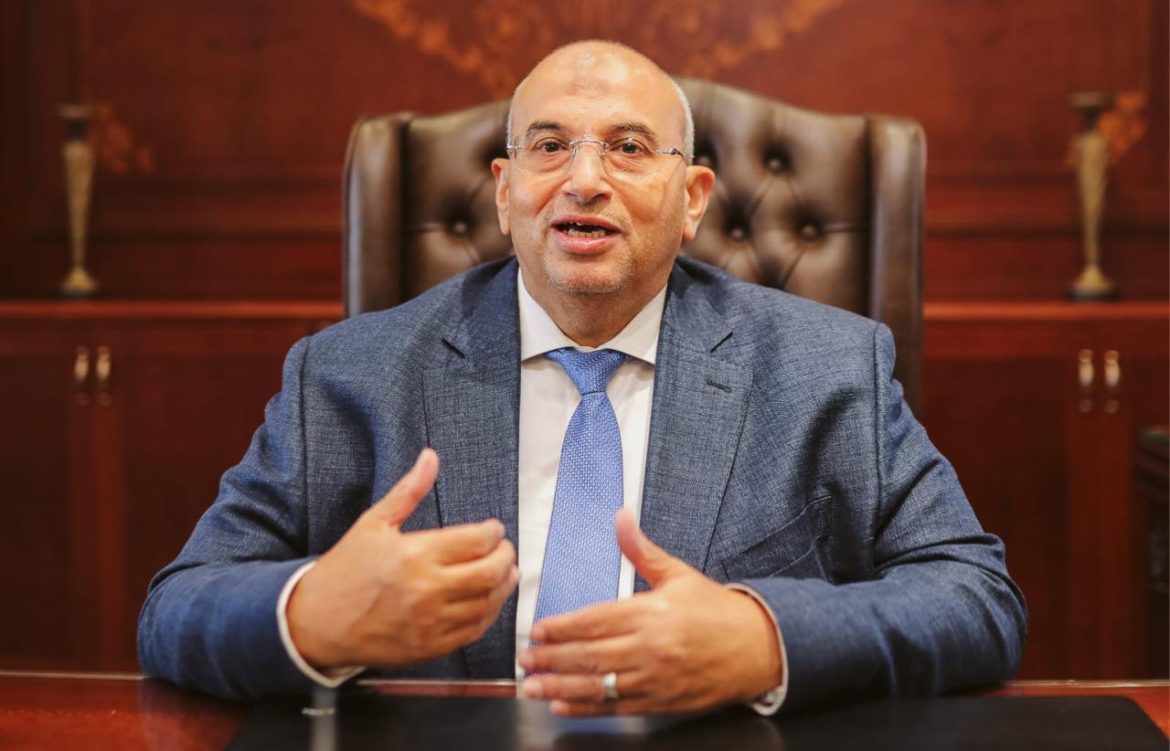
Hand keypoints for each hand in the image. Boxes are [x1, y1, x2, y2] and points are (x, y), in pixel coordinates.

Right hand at [287, 448, 518, 668]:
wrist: (317, 622)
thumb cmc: (345, 571)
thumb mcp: (374, 523)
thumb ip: (409, 490)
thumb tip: (430, 458)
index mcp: (415, 554)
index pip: (477, 541)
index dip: (495, 533)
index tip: (494, 529)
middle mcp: (427, 589)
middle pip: (490, 572)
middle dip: (506, 557)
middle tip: (504, 550)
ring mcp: (430, 622)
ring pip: (488, 603)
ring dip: (504, 586)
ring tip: (504, 573)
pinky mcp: (431, 647)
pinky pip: (474, 630)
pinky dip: (489, 613)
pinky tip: (488, 600)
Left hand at [518, 509, 781, 715]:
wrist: (758, 648)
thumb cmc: (716, 610)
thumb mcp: (678, 574)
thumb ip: (641, 550)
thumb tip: (621, 516)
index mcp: (650, 612)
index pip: (594, 621)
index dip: (561, 628)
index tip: (536, 631)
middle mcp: (650, 648)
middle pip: (588, 655)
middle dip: (551, 659)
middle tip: (524, 661)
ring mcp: (654, 679)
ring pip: (597, 685)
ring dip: (559, 687)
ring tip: (532, 687)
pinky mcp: (661, 702)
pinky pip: (616, 707)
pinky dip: (587, 708)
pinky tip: (564, 706)